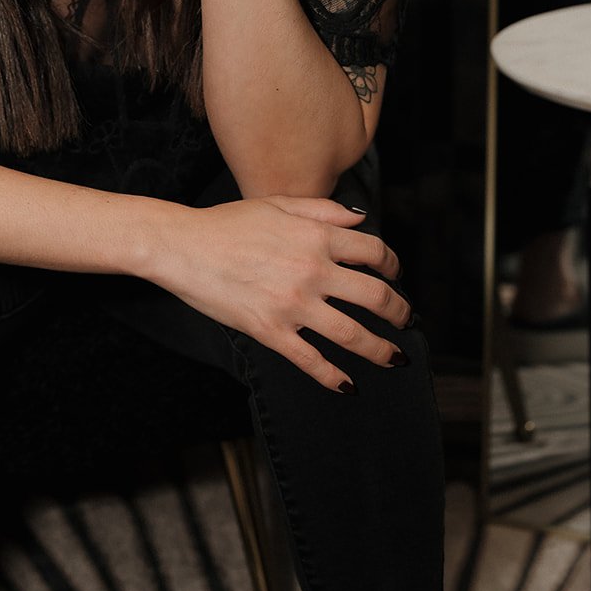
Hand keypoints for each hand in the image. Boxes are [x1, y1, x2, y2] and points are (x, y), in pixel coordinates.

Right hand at [151, 196, 411, 391]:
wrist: (183, 246)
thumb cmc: (227, 223)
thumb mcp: (278, 205)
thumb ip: (323, 210)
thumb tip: (361, 218)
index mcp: (315, 237)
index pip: (373, 252)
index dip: (393, 265)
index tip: (395, 275)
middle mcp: (311, 270)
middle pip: (374, 296)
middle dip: (399, 312)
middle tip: (406, 320)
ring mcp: (293, 304)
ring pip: (352, 334)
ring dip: (380, 349)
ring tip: (394, 358)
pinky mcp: (271, 331)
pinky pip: (312, 360)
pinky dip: (335, 377)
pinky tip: (348, 385)